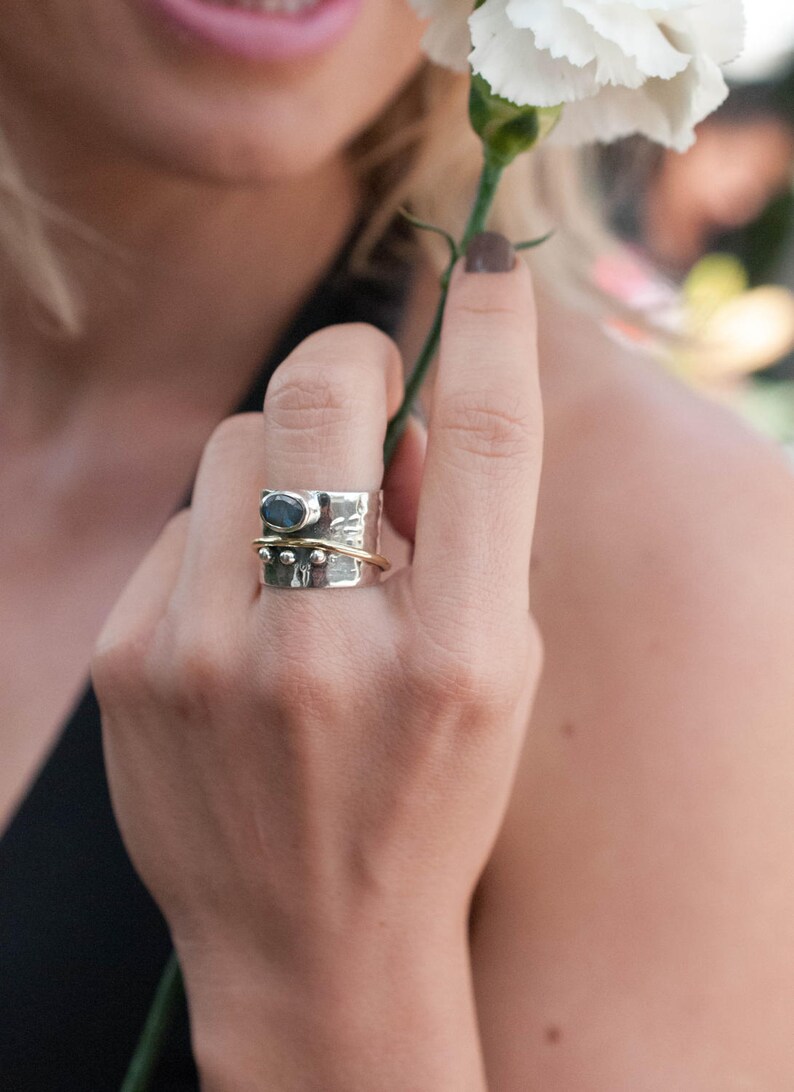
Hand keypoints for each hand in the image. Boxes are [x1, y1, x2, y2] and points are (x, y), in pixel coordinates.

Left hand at [93, 238, 542, 1088]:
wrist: (309, 942)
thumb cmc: (426, 797)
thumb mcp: (496, 677)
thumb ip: (466, 539)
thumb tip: (405, 422)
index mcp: (456, 654)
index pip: (483, 441)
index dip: (492, 329)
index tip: (485, 268)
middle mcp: (328, 648)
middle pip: (316, 394)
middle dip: (347, 362)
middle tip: (363, 389)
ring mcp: (210, 654)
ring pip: (232, 446)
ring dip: (278, 470)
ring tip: (298, 560)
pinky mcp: (128, 661)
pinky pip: (178, 526)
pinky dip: (220, 547)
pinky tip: (239, 623)